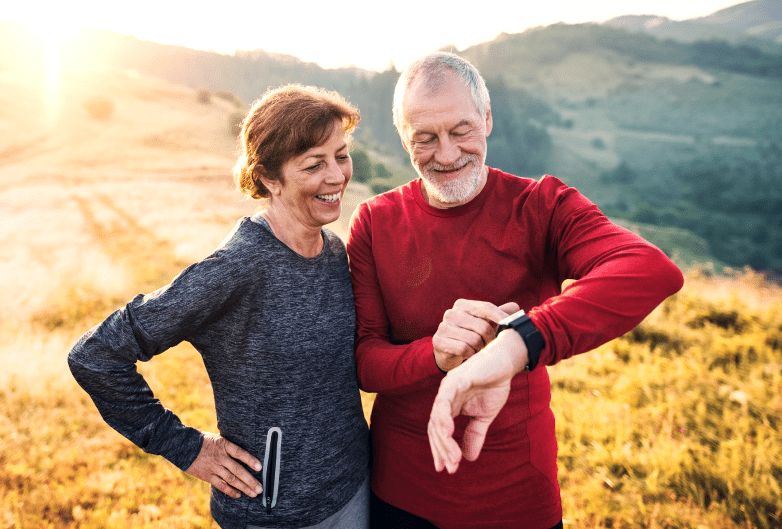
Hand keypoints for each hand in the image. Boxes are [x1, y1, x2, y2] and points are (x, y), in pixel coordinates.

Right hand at [185, 432, 262, 498]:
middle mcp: (220, 457)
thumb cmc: (202, 440)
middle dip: (250, 480)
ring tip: (254, 493)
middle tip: (260, 488)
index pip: (240, 453)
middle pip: (238, 470)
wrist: (183, 446)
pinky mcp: (207, 475)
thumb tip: (242, 450)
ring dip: (244, 487)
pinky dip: (230, 491)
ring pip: (231, 480)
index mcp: (224, 445)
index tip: (260, 468)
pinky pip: (221, 485)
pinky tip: (238, 494)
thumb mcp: (217, 437)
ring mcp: (214, 467)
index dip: (250, 460)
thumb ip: (228, 445)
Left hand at [428, 329, 527, 473]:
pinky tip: (448, 433)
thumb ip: (475, 434)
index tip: (446, 469)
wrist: (505, 362)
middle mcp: (444, 397)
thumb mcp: (485, 416)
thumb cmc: (494, 385)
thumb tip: (468, 459)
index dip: (441, 450)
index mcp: (449, 405)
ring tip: (453, 458)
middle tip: (450, 468)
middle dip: (441, 449)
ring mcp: (447, 388)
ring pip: (437, 417)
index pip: (438, 431)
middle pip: (434, 427)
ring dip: (444, 440)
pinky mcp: (455, 380)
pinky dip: (443, 417)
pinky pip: (444, 401)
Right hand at [432, 300, 519, 371]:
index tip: (512, 326)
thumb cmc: (470, 335)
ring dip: (479, 348)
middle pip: (483, 326)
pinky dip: (470, 354)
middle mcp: (451, 313)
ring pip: (474, 339)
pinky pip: (463, 349)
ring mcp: (443, 327)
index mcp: (462, 305)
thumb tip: (515, 307)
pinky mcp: (439, 341)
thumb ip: (498, 315)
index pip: (487, 307)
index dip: (501, 317)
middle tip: (488, 344)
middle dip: (489, 338)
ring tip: (477, 349)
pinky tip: (468, 354)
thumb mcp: (484, 324)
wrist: (448, 353)